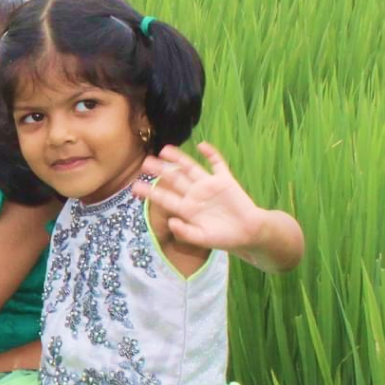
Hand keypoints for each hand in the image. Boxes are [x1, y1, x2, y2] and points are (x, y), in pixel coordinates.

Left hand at [132, 144, 266, 251]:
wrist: (249, 233)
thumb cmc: (224, 238)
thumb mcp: (203, 239)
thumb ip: (186, 232)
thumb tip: (171, 222)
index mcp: (187, 209)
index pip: (165, 198)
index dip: (150, 192)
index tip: (135, 187)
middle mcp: (195, 194)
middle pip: (174, 179)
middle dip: (159, 171)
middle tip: (145, 162)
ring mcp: (209, 185)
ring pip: (190, 168)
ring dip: (179, 158)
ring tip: (165, 149)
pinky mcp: (225, 180)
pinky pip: (217, 164)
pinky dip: (211, 154)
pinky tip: (202, 146)